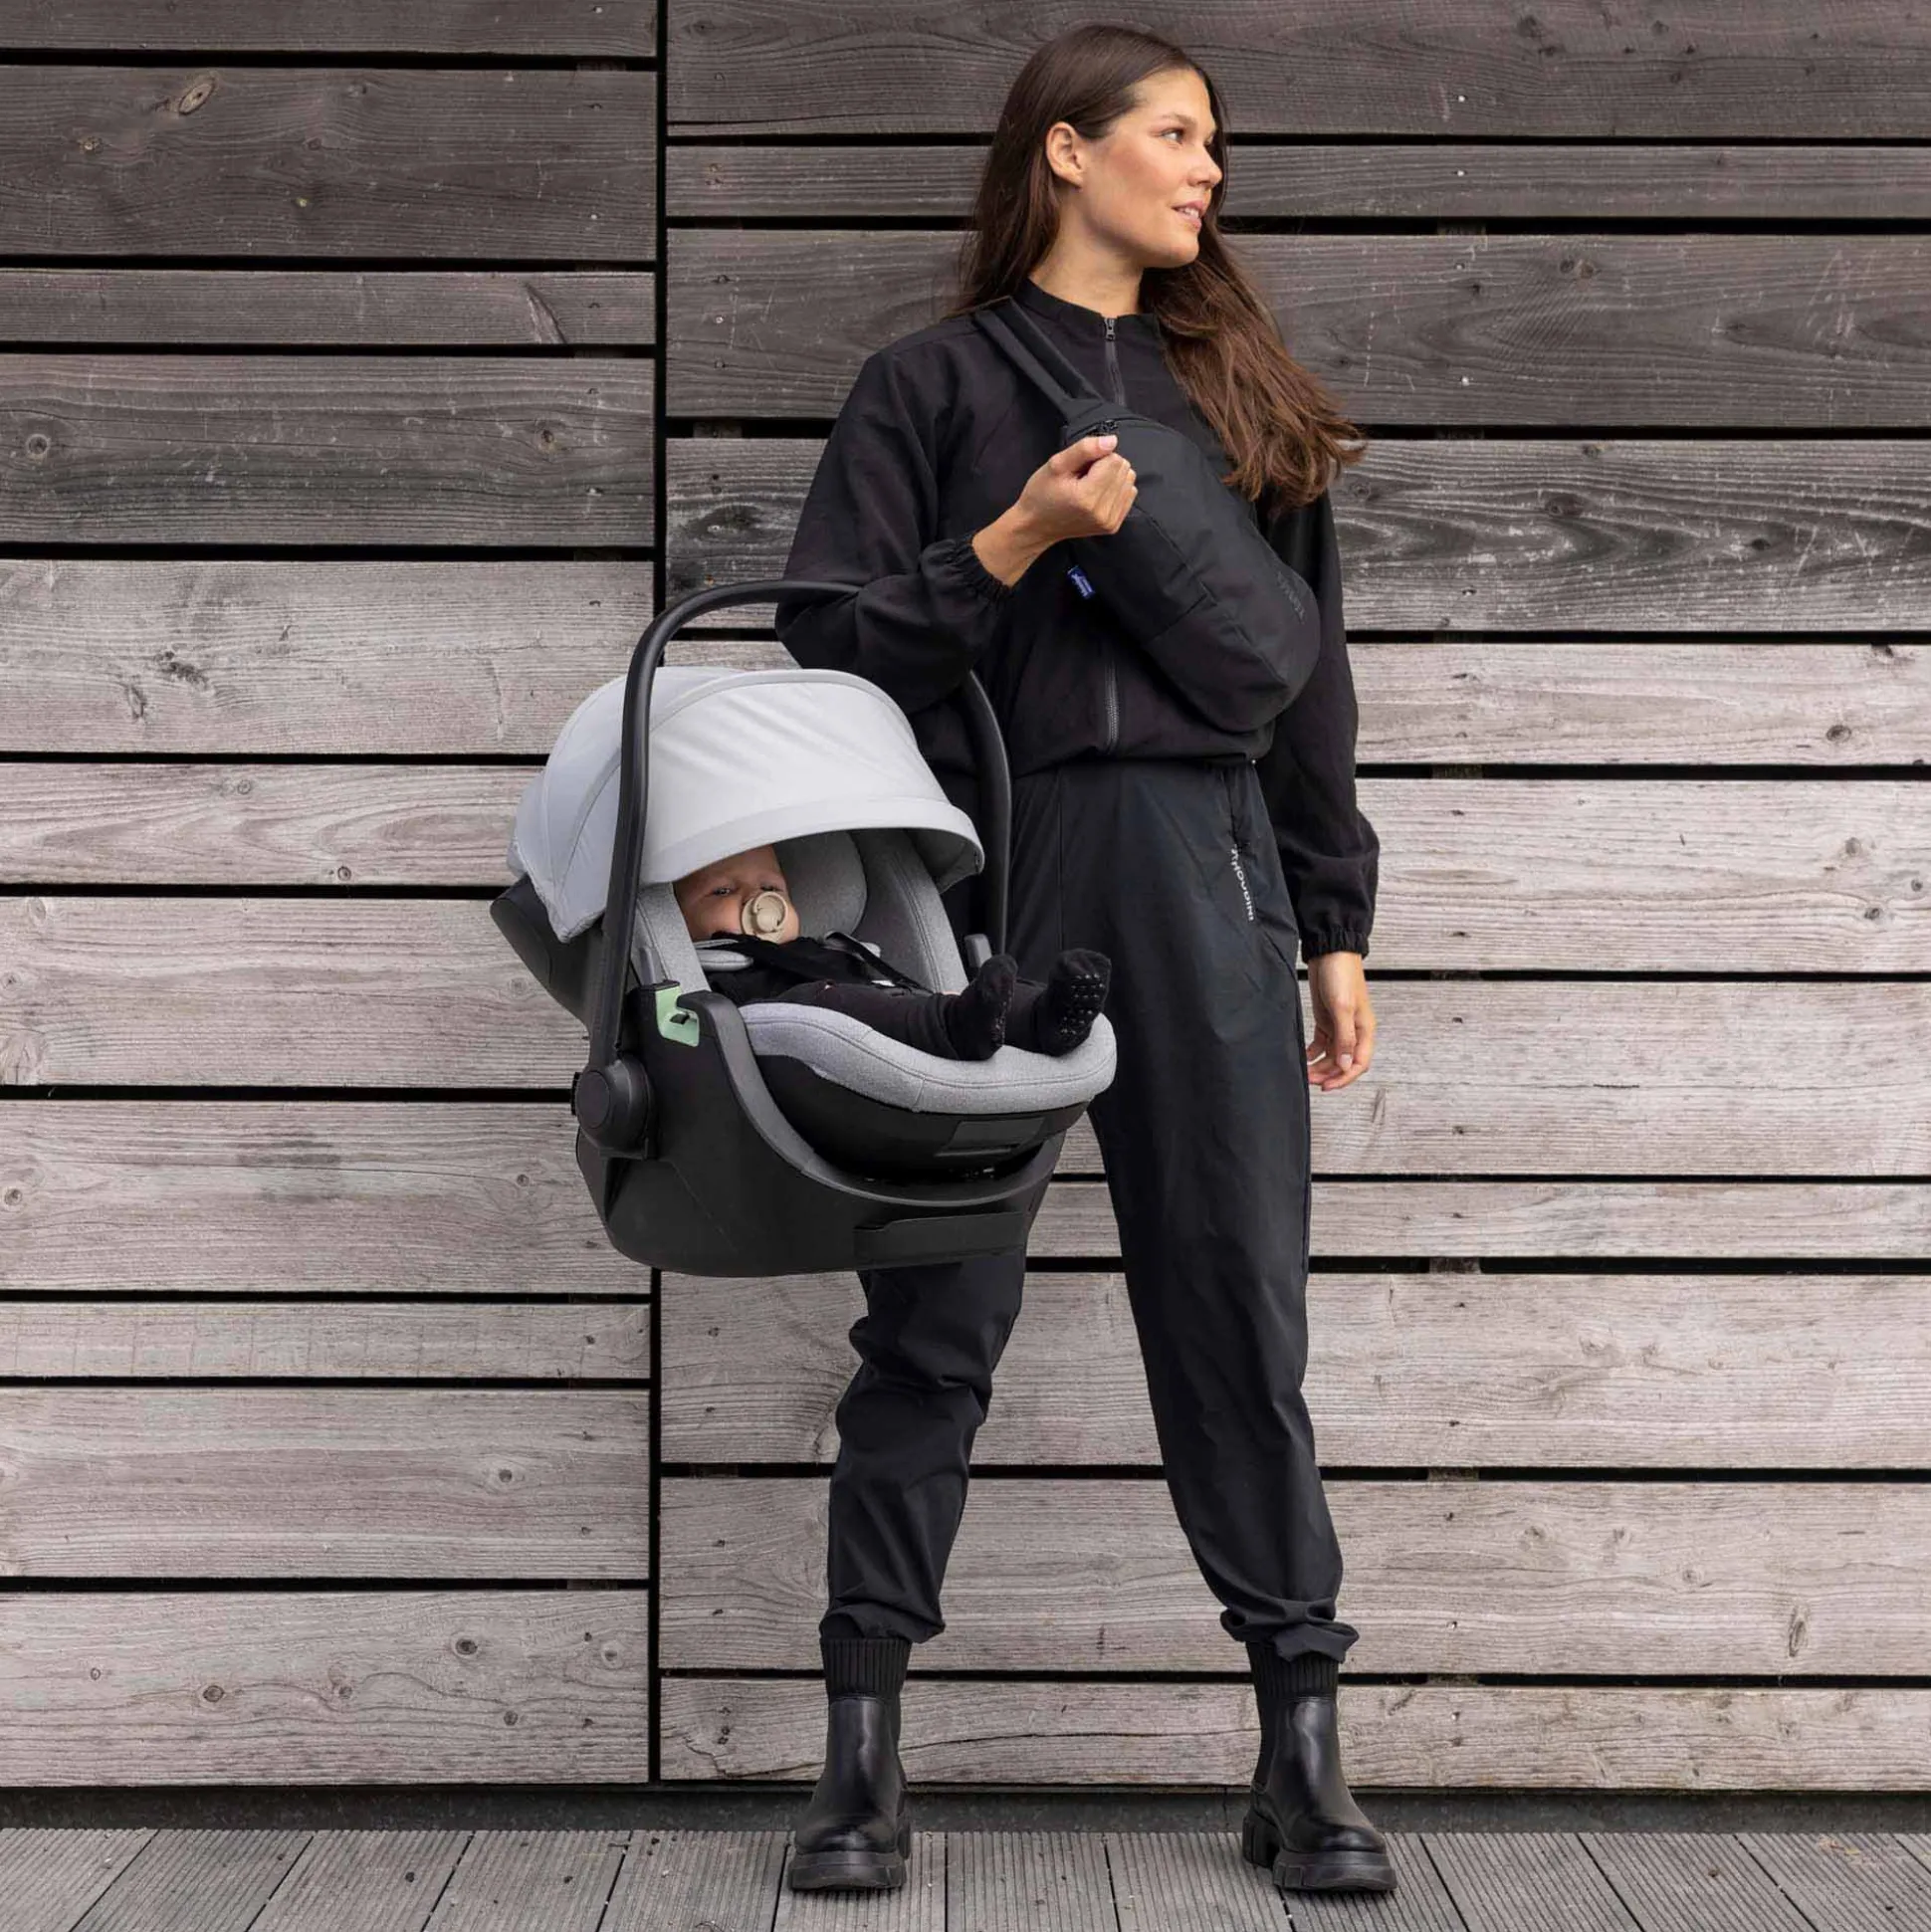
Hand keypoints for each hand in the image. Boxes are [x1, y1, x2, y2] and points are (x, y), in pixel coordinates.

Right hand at [1014, 432, 1137, 543]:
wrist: (1037, 525)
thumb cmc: (1042, 494)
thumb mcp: (1056, 464)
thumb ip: (1085, 449)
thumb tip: (1112, 441)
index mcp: (1087, 496)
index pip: (1113, 459)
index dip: (1096, 457)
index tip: (1080, 468)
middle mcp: (1102, 512)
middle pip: (1123, 469)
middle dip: (1105, 467)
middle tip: (1083, 477)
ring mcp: (1109, 521)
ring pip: (1129, 481)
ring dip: (1111, 477)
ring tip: (1089, 486)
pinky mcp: (1113, 525)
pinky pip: (1129, 494)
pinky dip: (1115, 489)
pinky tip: (1098, 494)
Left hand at [1305, 951, 1373, 1091]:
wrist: (1329, 952)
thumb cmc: (1341, 974)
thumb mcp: (1342, 1008)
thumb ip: (1344, 1038)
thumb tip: (1345, 1065)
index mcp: (1364, 1029)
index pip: (1358, 1063)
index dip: (1344, 1078)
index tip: (1327, 1086)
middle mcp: (1353, 1030)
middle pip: (1343, 1062)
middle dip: (1328, 1074)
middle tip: (1310, 1080)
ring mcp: (1339, 1025)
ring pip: (1332, 1055)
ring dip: (1320, 1065)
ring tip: (1305, 1071)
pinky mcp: (1326, 1019)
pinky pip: (1321, 1044)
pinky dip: (1313, 1053)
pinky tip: (1304, 1057)